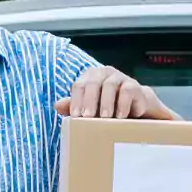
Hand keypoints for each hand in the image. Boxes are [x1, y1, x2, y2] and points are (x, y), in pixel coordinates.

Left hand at [54, 65, 179, 119]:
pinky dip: (123, 104)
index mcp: (90, 77)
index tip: (76, 116)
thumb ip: (74, 106)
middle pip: (93, 83)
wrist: (135, 106)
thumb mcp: (90, 107)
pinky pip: (127, 91)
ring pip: (110, 85)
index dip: (76, 100)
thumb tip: (57, 106)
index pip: (79, 85)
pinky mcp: (135, 85)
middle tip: (87, 117)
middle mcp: (104, 74)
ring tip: (104, 118)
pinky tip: (120, 116)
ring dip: (106, 103)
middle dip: (89, 101)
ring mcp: (120, 78)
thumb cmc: (107, 107)